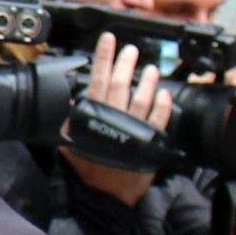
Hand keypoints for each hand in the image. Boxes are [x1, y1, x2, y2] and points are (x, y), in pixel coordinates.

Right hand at [63, 33, 174, 204]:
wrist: (109, 195)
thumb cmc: (91, 171)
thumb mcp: (72, 147)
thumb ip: (71, 125)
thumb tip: (73, 104)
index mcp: (94, 117)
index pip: (97, 80)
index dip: (104, 58)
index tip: (109, 39)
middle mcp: (114, 118)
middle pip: (121, 84)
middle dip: (126, 63)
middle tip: (131, 49)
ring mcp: (133, 128)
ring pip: (142, 98)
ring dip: (147, 81)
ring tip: (151, 68)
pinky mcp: (149, 139)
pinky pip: (158, 118)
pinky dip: (163, 105)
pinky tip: (164, 93)